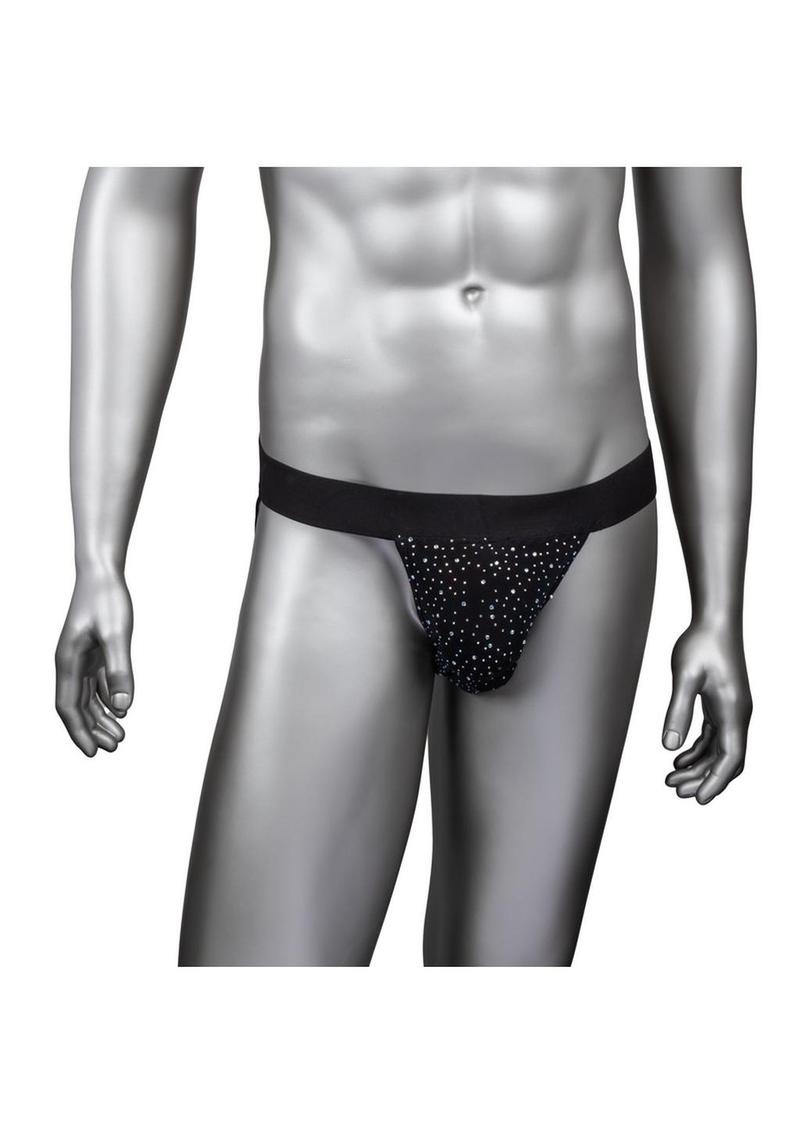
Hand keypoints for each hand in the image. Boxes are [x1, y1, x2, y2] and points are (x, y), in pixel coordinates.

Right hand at [55, 569, 133, 756]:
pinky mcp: (93, 652)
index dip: (79, 732)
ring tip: (119, 736)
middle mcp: (70, 663)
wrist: (102, 572)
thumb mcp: (117, 634)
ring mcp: (81, 658)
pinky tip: (119, 710)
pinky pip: (96, 684)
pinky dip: (106, 700)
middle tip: (115, 748)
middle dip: (93, 730)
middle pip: (78, 707)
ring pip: (88, 697)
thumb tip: (123, 707)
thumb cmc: (106, 599)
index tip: (92, 753)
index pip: (69, 706)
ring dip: (101, 718)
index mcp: (68, 661)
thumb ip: (119, 670)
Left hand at [661, 621, 751, 803]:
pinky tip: (677, 759)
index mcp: (733, 712)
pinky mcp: (722, 705)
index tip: (699, 800)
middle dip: (702, 779)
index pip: (730, 759)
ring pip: (718, 751)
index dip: (715, 782)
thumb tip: (669, 747)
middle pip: (725, 760)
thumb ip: (678, 711)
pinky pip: (713, 737)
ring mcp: (731, 711)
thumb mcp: (685, 677)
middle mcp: (737, 715)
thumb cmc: (701, 644)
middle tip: (674, 791)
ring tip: (670, 779)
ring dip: (697, 767)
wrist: (715, 621)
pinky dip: (697, 751)